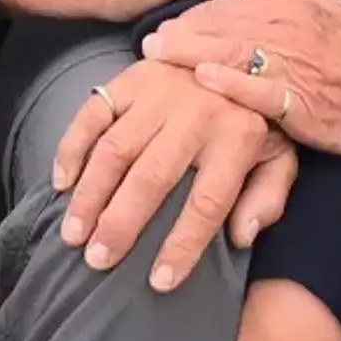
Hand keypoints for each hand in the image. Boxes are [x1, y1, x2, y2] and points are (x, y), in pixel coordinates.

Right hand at [51, 58, 297, 292]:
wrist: (238, 58)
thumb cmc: (253, 124)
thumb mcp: (279, 156)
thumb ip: (269, 197)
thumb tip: (242, 235)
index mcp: (238, 135)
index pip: (207, 202)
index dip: (183, 245)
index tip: (159, 283)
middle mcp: (198, 110)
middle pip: (152, 176)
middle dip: (121, 224)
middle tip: (97, 261)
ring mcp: (161, 90)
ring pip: (116, 149)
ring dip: (90, 195)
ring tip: (73, 236)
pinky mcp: (133, 77)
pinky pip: (92, 113)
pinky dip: (71, 147)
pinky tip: (61, 183)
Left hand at [143, 0, 340, 159]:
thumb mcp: (336, 9)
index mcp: (299, 4)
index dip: (200, 6)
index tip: (170, 12)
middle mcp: (293, 29)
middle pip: (227, 22)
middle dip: (185, 28)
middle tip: (149, 35)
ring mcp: (297, 66)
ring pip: (236, 51)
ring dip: (193, 51)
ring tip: (159, 53)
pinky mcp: (303, 103)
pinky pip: (260, 90)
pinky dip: (231, 82)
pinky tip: (202, 78)